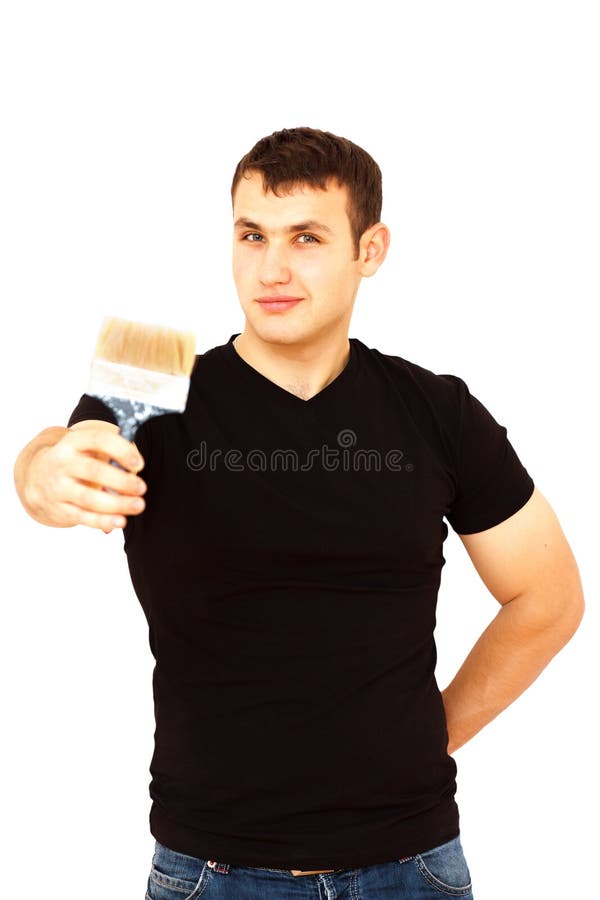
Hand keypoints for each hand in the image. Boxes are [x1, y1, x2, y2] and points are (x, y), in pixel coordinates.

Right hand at [22, 423, 146, 530]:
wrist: (37, 478)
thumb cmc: (76, 461)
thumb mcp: (88, 449)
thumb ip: (114, 455)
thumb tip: (135, 469)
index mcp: (73, 442)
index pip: (98, 440)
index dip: (121, 450)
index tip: (139, 463)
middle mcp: (62, 463)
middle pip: (94, 471)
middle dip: (121, 481)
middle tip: (141, 488)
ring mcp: (58, 487)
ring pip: (89, 498)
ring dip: (116, 504)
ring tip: (138, 505)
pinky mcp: (59, 508)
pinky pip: (83, 517)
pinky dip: (103, 521)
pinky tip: (120, 521)